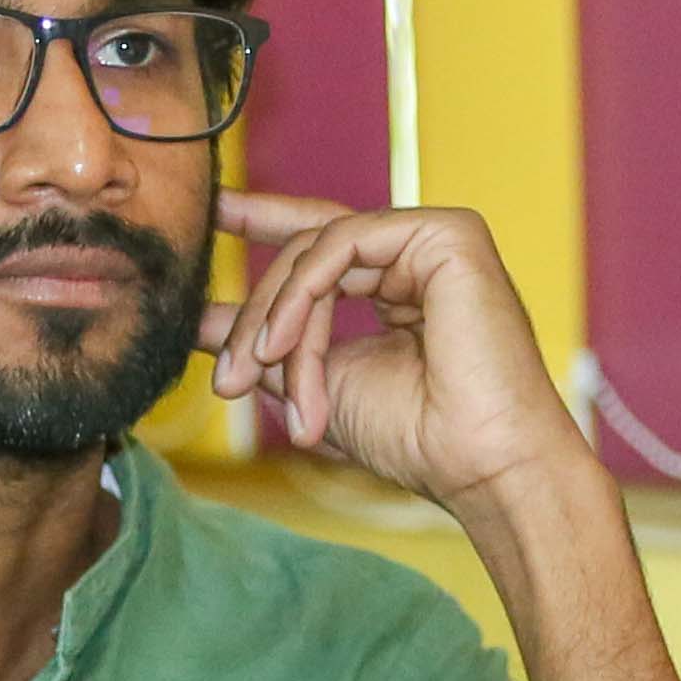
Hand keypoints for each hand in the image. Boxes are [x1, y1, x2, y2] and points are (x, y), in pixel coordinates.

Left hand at [198, 191, 597, 519]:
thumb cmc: (418, 440)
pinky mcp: (448, 234)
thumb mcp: (315, 382)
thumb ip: (266, 343)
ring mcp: (435, 242)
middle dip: (256, 310)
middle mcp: (418, 259)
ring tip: (258, 376)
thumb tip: (201, 319)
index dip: (261, 221)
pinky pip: (342, 244)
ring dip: (275, 317)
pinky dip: (301, 294)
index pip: (320, 246)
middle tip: (226, 379)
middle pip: (308, 249)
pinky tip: (284, 345)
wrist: (479, 465)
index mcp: (400, 288)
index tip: (208, 215)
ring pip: (317, 249)